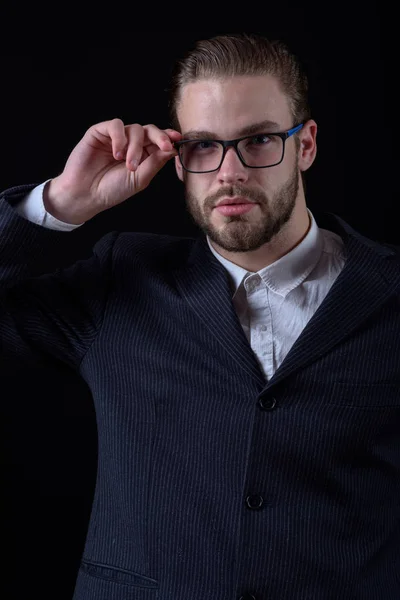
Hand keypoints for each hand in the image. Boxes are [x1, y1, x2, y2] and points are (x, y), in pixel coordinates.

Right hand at [44, 119, 181, 223]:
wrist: (86, 195)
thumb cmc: (112, 190)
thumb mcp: (139, 179)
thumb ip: (155, 163)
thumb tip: (173, 149)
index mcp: (143, 154)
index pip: (158, 141)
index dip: (169, 138)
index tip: (178, 141)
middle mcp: (130, 143)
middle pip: (150, 130)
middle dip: (160, 137)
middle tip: (165, 146)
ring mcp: (116, 137)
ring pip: (134, 128)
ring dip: (135, 146)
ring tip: (129, 165)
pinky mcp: (100, 132)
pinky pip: (115, 125)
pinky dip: (119, 138)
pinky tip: (117, 153)